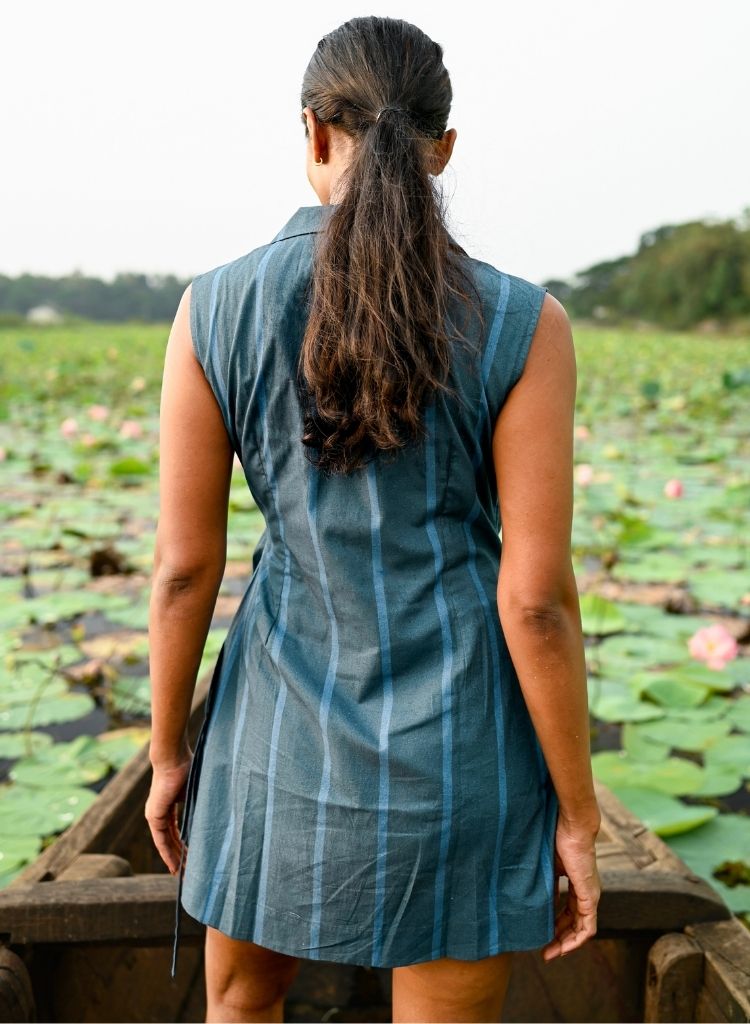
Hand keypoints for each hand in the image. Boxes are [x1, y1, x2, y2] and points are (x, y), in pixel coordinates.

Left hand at [145, 753, 191, 875]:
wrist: (173, 758)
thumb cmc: (186, 767)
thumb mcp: (195, 790)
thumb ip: (200, 803)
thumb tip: (217, 812)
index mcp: (168, 805)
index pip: (175, 831)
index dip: (182, 845)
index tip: (190, 858)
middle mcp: (159, 813)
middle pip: (170, 840)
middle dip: (180, 857)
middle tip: (188, 872)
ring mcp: (155, 815)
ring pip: (165, 843)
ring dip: (174, 858)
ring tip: (183, 873)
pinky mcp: (154, 816)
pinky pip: (161, 840)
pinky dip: (167, 853)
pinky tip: (174, 864)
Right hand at [541, 812, 600, 961]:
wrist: (572, 826)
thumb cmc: (559, 838)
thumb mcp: (549, 866)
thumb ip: (547, 884)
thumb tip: (538, 901)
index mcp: (577, 884)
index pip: (569, 911)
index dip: (556, 925)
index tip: (542, 935)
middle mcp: (587, 893)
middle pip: (575, 924)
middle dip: (559, 939)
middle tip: (544, 951)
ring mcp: (590, 896)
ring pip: (582, 928)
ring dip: (567, 943)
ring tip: (550, 952)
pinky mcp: (591, 897)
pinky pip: (588, 927)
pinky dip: (576, 939)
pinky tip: (563, 946)